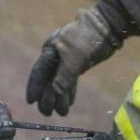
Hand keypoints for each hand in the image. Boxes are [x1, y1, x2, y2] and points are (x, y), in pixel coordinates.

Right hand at [25, 0, 130, 115]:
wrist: (108, 27)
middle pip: (48, 78)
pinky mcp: (79, 62)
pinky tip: (69, 102)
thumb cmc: (88, 38)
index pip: (39, 71)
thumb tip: (55, 92)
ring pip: (60, 80)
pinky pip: (70, 79)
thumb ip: (64, 75)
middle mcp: (56, 54)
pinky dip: (69, 90)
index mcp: (50, 48)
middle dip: (47, 96)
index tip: (31, 101)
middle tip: (48, 113)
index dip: (34, 87)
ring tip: (62, 112)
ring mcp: (67, 58)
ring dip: (60, 97)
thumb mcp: (75, 57)